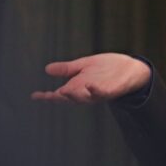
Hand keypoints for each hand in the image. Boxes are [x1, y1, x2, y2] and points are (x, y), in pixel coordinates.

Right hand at [31, 53, 150, 103]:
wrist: (130, 69)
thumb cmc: (107, 68)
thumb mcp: (84, 66)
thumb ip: (68, 69)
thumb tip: (47, 69)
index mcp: (78, 87)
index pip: (60, 94)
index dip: (47, 96)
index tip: (35, 96)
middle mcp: (87, 92)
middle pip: (71, 98)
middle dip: (61, 98)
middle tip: (50, 95)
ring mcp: (99, 92)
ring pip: (85, 98)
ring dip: (76, 96)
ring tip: (66, 91)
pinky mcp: (112, 90)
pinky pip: (103, 93)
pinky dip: (96, 90)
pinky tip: (90, 85)